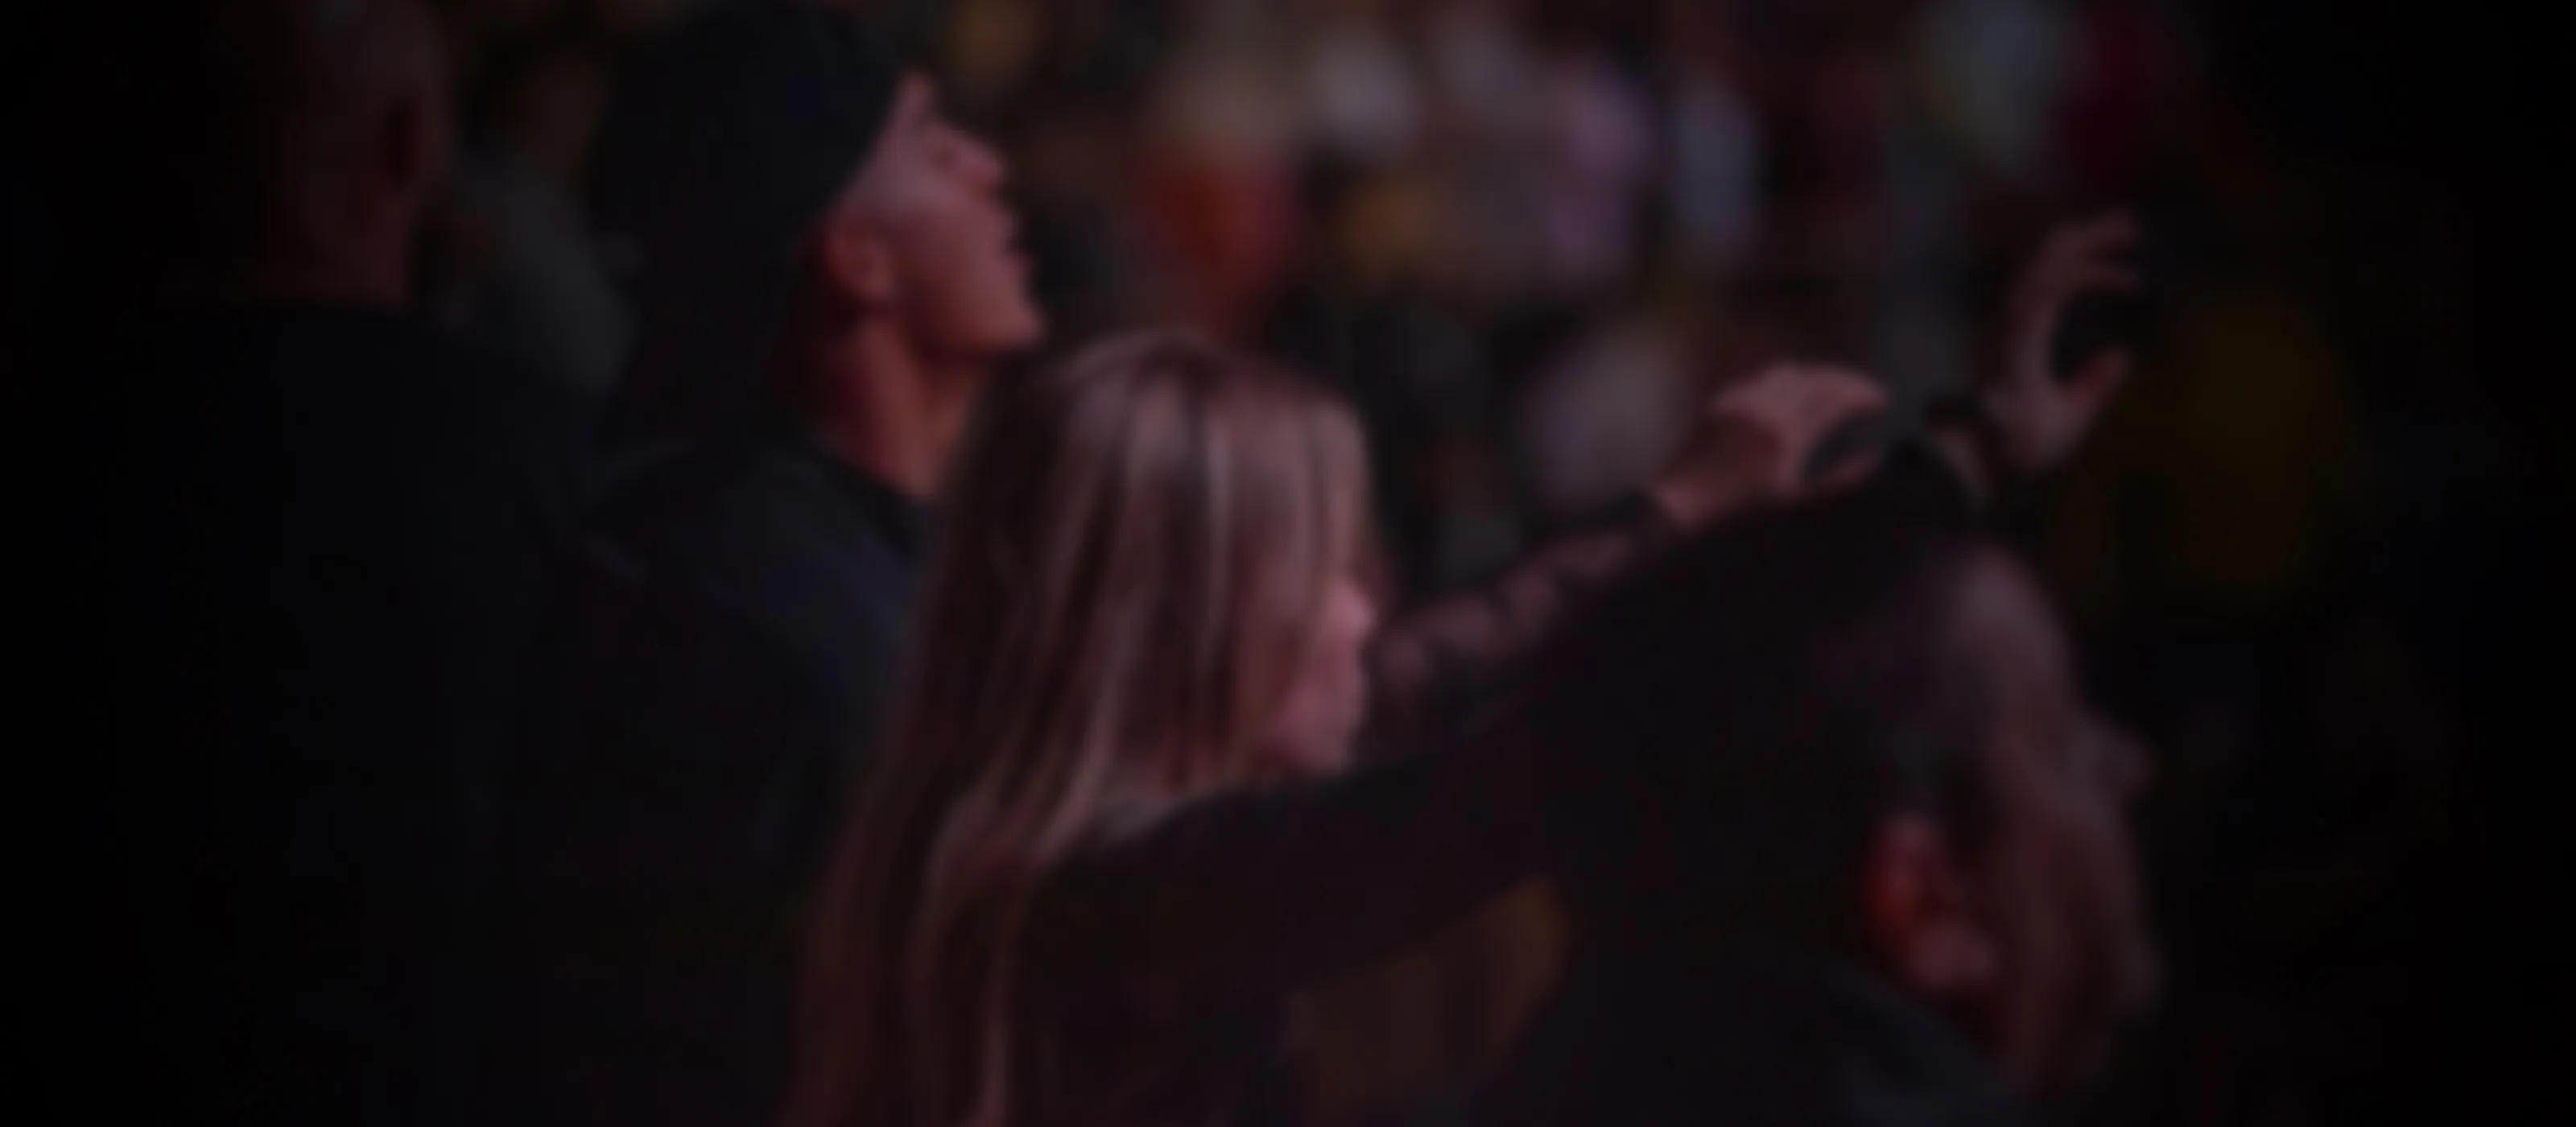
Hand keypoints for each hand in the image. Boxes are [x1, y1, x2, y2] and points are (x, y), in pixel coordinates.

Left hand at [1650, 363, 1888, 527]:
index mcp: (1786, 437)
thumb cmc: (1739, 515)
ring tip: (1834, 392)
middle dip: (1848, 381)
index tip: (1882, 400)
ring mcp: (1739, 402)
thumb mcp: (1793, 505)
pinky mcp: (1720, 401)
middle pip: (1819, 377)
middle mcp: (1763, 411)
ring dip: (1817, 377)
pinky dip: (1784, 383)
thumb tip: (1871, 462)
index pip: (1837, 398)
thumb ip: (1835, 483)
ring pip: (1789, 371)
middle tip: (1866, 392)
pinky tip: (1794, 398)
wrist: (1680, 507)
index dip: (1865, 394)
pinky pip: (1760, 379)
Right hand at [1973, 212, 2142, 478]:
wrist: (1992, 469)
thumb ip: (2095, 384)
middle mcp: (2012, 326)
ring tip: (2123, 228)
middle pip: (2047, 263)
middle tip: (2129, 222)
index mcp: (2023, 337)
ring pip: (2042, 268)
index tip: (2134, 278)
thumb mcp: (2073, 412)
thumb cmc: (2024, 447)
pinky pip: (2041, 297)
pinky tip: (2114, 275)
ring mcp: (2007, 331)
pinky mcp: (2011, 343)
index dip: (2092, 269)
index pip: (2055, 285)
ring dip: (2085, 246)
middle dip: (2087, 237)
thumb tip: (2123, 354)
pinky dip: (2076, 279)